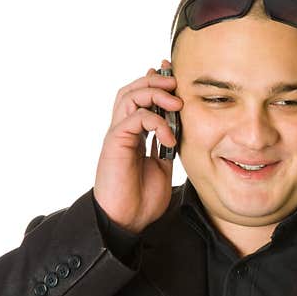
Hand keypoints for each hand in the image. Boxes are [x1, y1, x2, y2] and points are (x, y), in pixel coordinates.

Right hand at [93, 59, 182, 232]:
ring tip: (176, 104)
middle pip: (133, 90)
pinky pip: (134, 118)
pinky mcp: (115, 142)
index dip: (157, 84)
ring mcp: (118, 135)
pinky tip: (170, 138)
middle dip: (156, 81)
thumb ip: (167, 147)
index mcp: (135, 135)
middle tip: (177, 83)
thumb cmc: (142, 199)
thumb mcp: (163, 168)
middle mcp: (124, 130)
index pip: (142, 99)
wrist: (127, 221)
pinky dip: (156, 122)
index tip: (176, 75)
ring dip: (155, 93)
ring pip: (129, 96)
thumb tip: (181, 133)